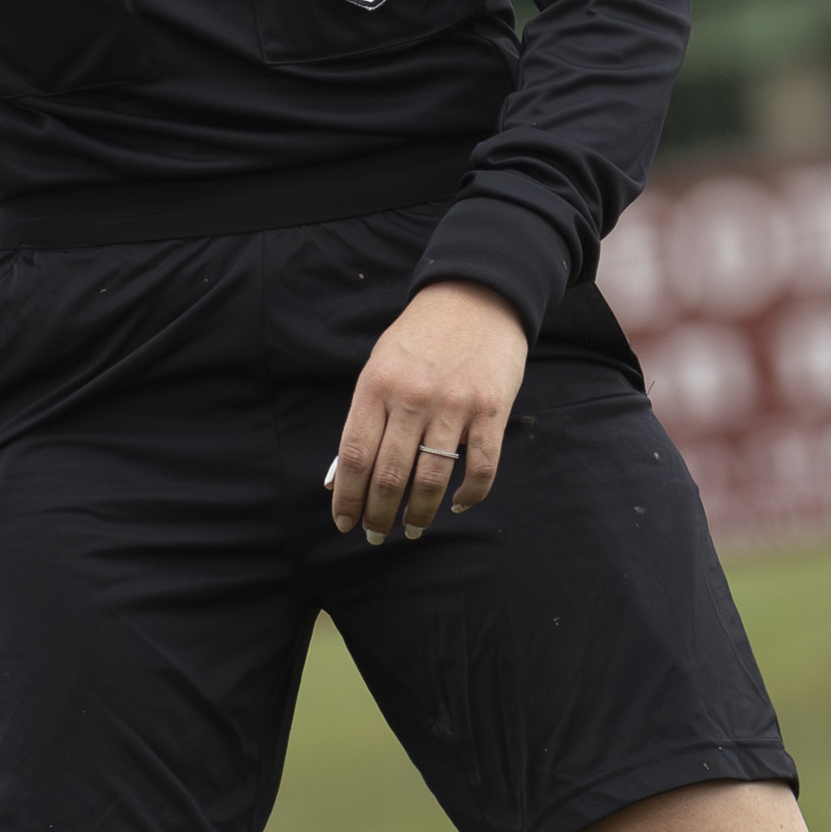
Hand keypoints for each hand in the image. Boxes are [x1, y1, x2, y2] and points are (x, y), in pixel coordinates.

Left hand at [329, 279, 527, 543]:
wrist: (477, 296)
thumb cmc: (421, 337)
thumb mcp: (379, 365)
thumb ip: (363, 418)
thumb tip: (339, 476)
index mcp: (377, 385)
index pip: (355, 455)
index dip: (347, 497)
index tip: (343, 522)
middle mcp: (412, 397)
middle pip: (389, 474)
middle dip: (378, 514)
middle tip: (375, 535)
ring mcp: (454, 405)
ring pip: (431, 478)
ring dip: (419, 514)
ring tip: (412, 530)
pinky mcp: (491, 409)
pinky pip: (481, 467)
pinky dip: (470, 494)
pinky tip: (457, 504)